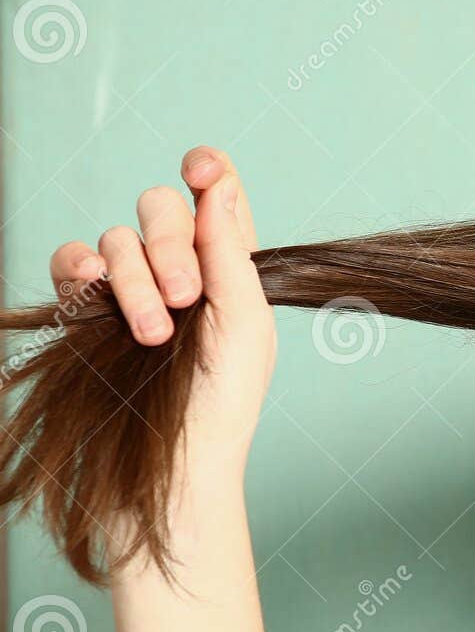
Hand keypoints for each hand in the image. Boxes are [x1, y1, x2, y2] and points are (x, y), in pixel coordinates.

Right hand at [49, 146, 275, 483]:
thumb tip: (218, 184)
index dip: (209, 171)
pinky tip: (93, 296)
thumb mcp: (245, 327)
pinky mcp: (87, 310)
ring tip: (154, 335)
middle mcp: (180, 271)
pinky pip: (71, 263)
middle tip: (184, 296)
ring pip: (118, 241)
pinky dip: (81, 273)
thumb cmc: (220, 407)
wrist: (171, 465)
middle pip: (162, 209)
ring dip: (135, 282)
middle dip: (171, 245)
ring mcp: (131, 288)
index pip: (217, 199)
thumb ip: (231, 253)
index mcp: (230, 271)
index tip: (200, 166)